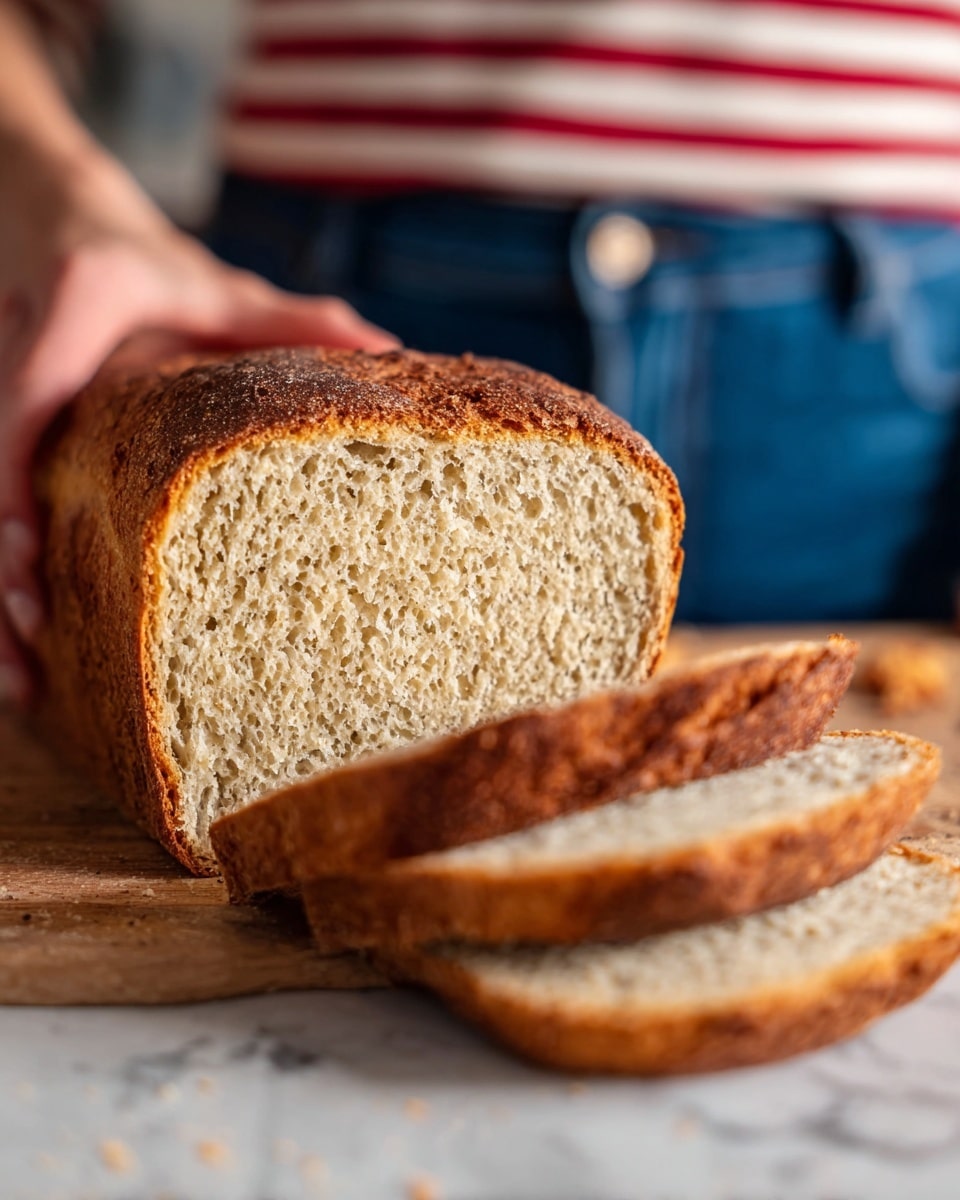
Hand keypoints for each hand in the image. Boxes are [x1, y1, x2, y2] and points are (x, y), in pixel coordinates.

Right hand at [0, 144, 397, 706]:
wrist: (65, 227)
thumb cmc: (147, 267)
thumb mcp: (216, 287)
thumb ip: (292, 320)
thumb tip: (387, 350)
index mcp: (76, 316)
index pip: (33, 400)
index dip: (18, 475)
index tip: (28, 543)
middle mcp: (20, 362)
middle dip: (6, 561)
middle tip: (36, 633)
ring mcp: (1, 407)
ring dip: (0, 595)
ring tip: (25, 686)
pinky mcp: (5, 442)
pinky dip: (10, 577)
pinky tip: (31, 648)